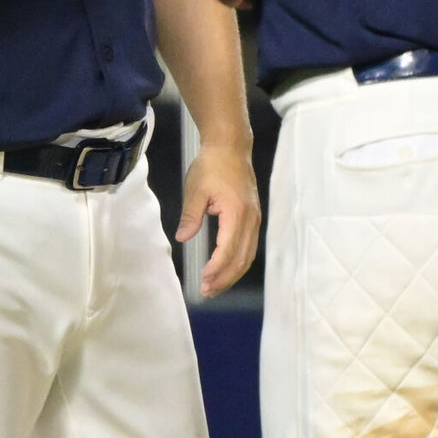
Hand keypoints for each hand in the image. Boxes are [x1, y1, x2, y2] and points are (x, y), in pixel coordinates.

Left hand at [175, 143, 260, 297]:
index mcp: (236, 213)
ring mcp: (255, 218)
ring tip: (215, 286)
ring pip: (248, 255)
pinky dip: (238, 261)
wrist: (231, 146)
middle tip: (207, 291)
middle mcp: (250, 219)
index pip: (228, 250)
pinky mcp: (254, 216)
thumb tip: (183, 238)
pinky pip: (249, 246)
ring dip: (232, 273)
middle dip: (225, 278)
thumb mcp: (196, 188)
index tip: (203, 280)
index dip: (217, 269)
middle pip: (241, 258)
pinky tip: (226, 268)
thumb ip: (191, 215)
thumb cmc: (211, 165)